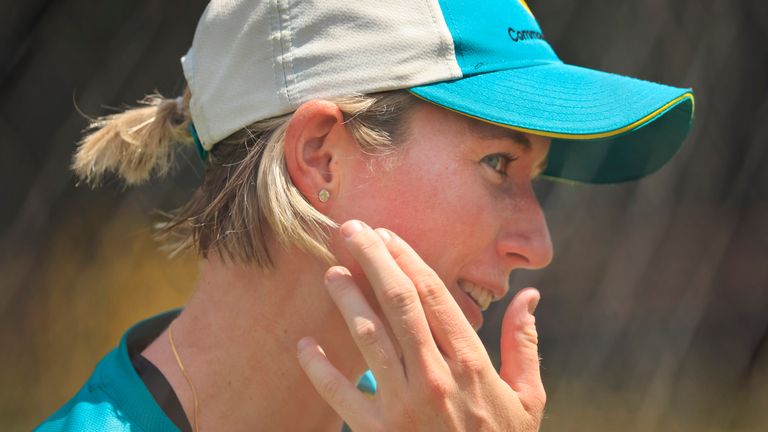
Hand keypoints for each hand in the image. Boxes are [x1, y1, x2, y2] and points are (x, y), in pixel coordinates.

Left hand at [297, 220, 544, 430]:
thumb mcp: (527, 398)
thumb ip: (524, 344)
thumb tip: (531, 295)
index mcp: (471, 362)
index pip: (434, 296)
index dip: (407, 259)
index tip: (388, 234)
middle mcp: (435, 376)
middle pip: (398, 303)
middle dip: (372, 260)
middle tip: (351, 231)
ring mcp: (404, 404)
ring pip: (369, 337)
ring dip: (347, 300)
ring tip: (331, 273)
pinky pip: (341, 394)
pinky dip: (320, 368)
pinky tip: (305, 344)